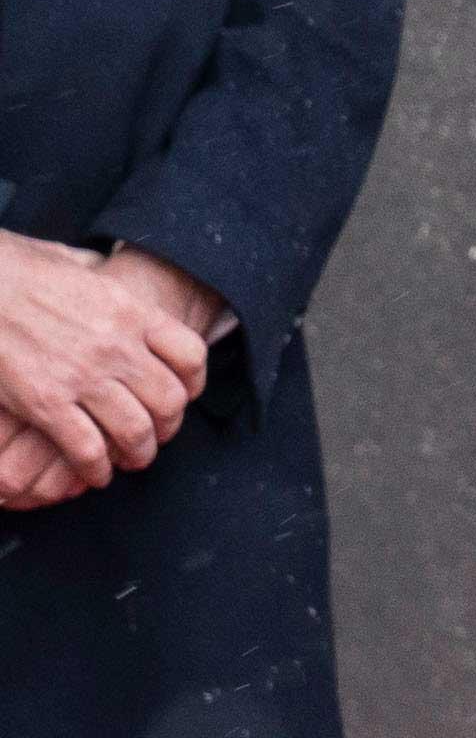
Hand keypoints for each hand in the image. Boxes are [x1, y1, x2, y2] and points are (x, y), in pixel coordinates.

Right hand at [0, 231, 209, 495]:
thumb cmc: (20, 269)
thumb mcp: (79, 264)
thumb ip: (104, 277)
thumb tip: (109, 270)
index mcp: (133, 312)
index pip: (191, 355)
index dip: (194, 383)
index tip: (185, 395)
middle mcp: (117, 346)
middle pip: (169, 400)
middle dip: (169, 425)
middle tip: (159, 435)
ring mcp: (83, 376)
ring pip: (135, 430)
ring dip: (139, 452)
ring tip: (133, 459)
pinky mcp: (46, 402)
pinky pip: (87, 448)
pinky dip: (95, 468)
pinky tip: (94, 473)